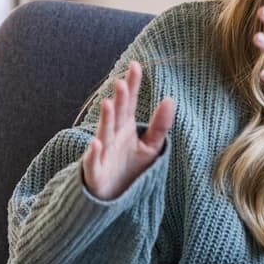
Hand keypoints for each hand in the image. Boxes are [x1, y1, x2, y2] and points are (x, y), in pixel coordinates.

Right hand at [82, 61, 175, 200]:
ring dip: (105, 120)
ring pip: (104, 134)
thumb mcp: (150, 147)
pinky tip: (96, 144)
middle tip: (121, 82)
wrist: (112, 198)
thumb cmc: (129, 169)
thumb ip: (160, 125)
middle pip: (117, 115)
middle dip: (119, 100)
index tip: (136, 65)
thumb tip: (170, 99)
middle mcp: (112, 136)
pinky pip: (93, 162)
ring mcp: (103, 153)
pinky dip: (93, 154)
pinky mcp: (95, 173)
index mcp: (125, 127)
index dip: (133, 85)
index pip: (130, 102)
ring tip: (108, 104)